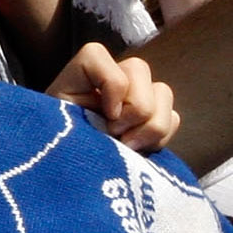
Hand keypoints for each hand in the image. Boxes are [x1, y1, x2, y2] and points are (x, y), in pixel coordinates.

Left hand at [47, 43, 176, 151]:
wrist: (70, 176)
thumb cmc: (60, 150)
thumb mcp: (59, 130)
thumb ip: (83, 115)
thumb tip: (119, 116)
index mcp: (78, 78)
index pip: (95, 55)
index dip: (109, 84)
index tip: (103, 115)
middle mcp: (108, 81)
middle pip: (139, 68)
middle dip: (133, 109)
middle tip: (114, 134)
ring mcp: (134, 99)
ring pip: (163, 92)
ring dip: (150, 126)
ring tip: (127, 145)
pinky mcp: (153, 122)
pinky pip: (173, 118)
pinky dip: (159, 138)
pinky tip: (139, 150)